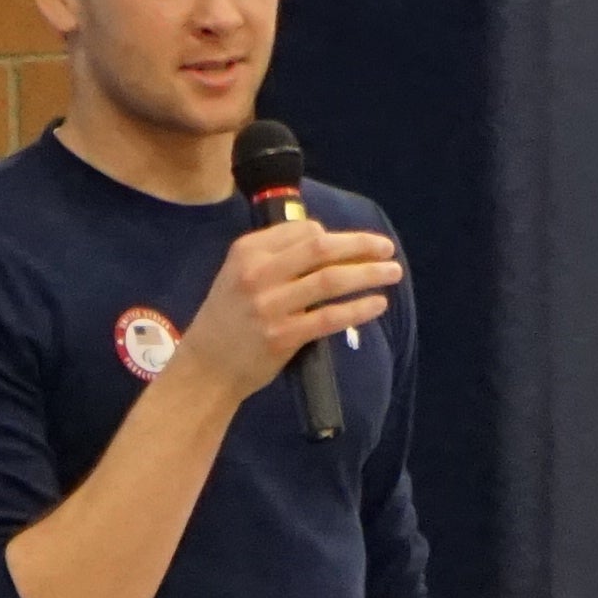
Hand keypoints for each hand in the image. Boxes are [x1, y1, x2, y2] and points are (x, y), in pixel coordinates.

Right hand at [174, 210, 397, 406]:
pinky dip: (358, 309)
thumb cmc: (229, 319)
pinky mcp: (281, 336)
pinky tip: (377, 304)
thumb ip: (277, 257)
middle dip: (361, 246)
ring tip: (393, 274)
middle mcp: (257, 274)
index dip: (336, 236)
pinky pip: (329, 318)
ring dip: (368, 274)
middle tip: (387, 249)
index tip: (355, 245)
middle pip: (320, 248)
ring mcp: (269, 306)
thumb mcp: (239, 275)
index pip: (303, 231)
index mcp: (247, 251)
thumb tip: (329, 243)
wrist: (205, 367)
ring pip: (330, 280)